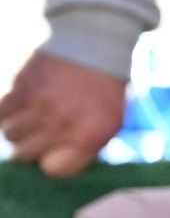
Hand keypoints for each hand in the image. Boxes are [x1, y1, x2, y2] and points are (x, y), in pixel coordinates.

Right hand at [0, 50, 127, 177]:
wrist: (95, 47)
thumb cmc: (103, 92)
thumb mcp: (110, 123)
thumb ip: (85, 149)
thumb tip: (53, 169)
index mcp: (90, 134)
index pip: (54, 170)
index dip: (50, 165)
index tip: (53, 156)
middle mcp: (63, 121)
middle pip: (24, 155)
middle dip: (29, 150)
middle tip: (38, 138)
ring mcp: (40, 103)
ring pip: (9, 135)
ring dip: (17, 131)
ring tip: (30, 120)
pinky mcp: (23, 86)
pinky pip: (0, 112)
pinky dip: (5, 113)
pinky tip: (18, 108)